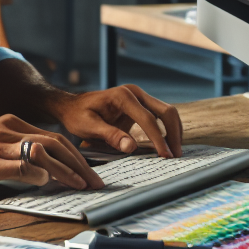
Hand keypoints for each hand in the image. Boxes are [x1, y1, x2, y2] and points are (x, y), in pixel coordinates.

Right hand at [0, 114, 104, 195]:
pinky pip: (21, 166)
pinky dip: (39, 175)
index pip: (53, 136)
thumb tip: (49, 171)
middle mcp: (6, 129)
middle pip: (54, 142)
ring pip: (42, 152)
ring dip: (66, 170)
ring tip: (79, 185)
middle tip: (94, 181)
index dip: (75, 155)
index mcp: (10, 123)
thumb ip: (20, 152)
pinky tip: (46, 184)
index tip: (89, 171)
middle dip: (79, 163)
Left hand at [46, 85, 182, 157]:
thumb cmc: (77, 116)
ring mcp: (140, 97)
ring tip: (175, 153)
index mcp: (123, 96)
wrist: (72, 106)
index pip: (148, 118)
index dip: (158, 138)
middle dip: (174, 134)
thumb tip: (131, 147)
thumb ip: (109, 135)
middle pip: (165, 111)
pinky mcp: (141, 105)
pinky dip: (168, 130)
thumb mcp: (88, 127)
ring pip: (167, 112)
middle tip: (175, 156)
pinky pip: (160, 116)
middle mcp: (135, 92)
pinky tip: (168, 145)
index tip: (165, 156)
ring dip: (174, 132)